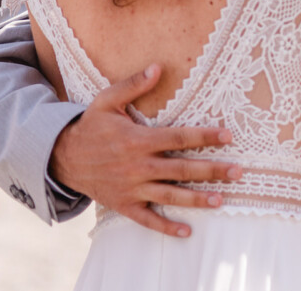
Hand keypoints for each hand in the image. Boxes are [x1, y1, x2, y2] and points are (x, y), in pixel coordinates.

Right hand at [49, 63, 241, 237]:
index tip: (228, 136)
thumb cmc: (89, 126)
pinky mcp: (124, 205)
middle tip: (238, 171)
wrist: (62, 158)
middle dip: (212, 171)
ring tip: (221, 199)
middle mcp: (138, 166)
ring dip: (197, 199)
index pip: (179, 138)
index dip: (205, 137)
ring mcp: (131, 188)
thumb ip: (133, 85)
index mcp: (138, 140)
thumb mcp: (106, 100)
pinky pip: (148, 219)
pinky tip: (187, 232)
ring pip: (170, 195)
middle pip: (182, 169)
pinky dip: (166, 227)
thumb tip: (158, 67)